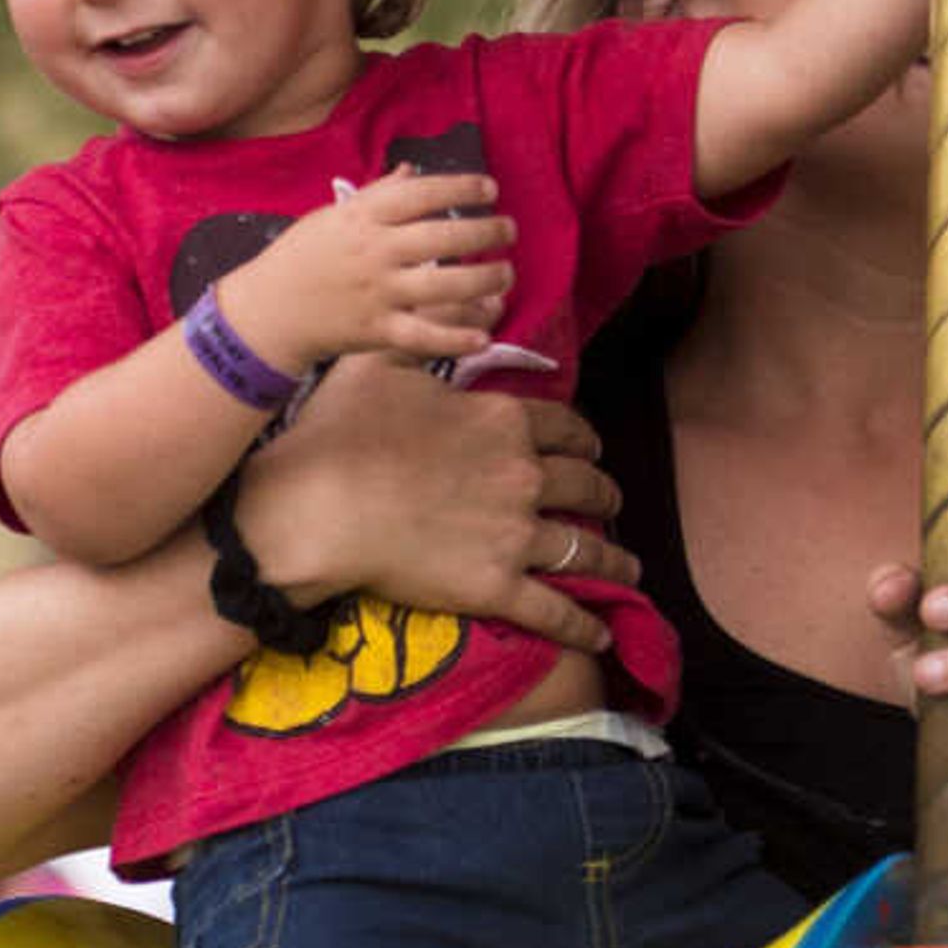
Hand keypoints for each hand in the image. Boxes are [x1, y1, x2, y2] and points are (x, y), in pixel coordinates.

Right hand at [237, 354, 636, 650]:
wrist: (319, 506)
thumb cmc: (342, 430)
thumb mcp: (384, 361)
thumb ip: (436, 336)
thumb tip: (475, 310)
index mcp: (503, 421)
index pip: (565, 427)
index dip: (583, 438)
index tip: (589, 447)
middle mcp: (523, 476)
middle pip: (585, 483)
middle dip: (603, 492)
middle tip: (608, 501)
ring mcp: (516, 534)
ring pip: (585, 546)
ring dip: (613, 556)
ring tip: (627, 565)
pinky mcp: (498, 587)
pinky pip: (555, 610)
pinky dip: (583, 626)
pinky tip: (602, 637)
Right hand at [240, 172, 517, 368]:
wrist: (269, 310)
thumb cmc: (303, 256)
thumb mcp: (335, 215)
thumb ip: (378, 195)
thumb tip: (413, 172)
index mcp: (362, 217)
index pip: (421, 194)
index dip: (461, 188)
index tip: (490, 188)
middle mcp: (374, 252)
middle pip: (440, 238)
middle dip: (484, 232)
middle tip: (510, 230)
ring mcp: (377, 293)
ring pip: (442, 286)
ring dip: (483, 280)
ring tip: (506, 274)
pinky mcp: (377, 331)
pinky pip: (423, 336)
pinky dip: (455, 339)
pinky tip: (484, 336)